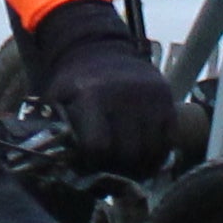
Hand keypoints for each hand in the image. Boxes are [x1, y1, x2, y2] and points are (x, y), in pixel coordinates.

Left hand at [18, 0, 169, 173]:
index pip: (99, 147)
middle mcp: (125, 94)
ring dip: (139, 166)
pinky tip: (144, 157)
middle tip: (110, 172)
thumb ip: (54, 129)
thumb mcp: (57, 99)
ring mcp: (150, 96)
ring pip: (151, 151)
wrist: (100, 50)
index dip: (93, 164)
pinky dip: (157, 155)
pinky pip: (168, 140)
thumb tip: (56, 165)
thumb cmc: (75, 84)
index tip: (90, 166)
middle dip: (118, 169)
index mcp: (92, 95)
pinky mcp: (166, 97)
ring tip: (126, 168)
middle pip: (128, 153)